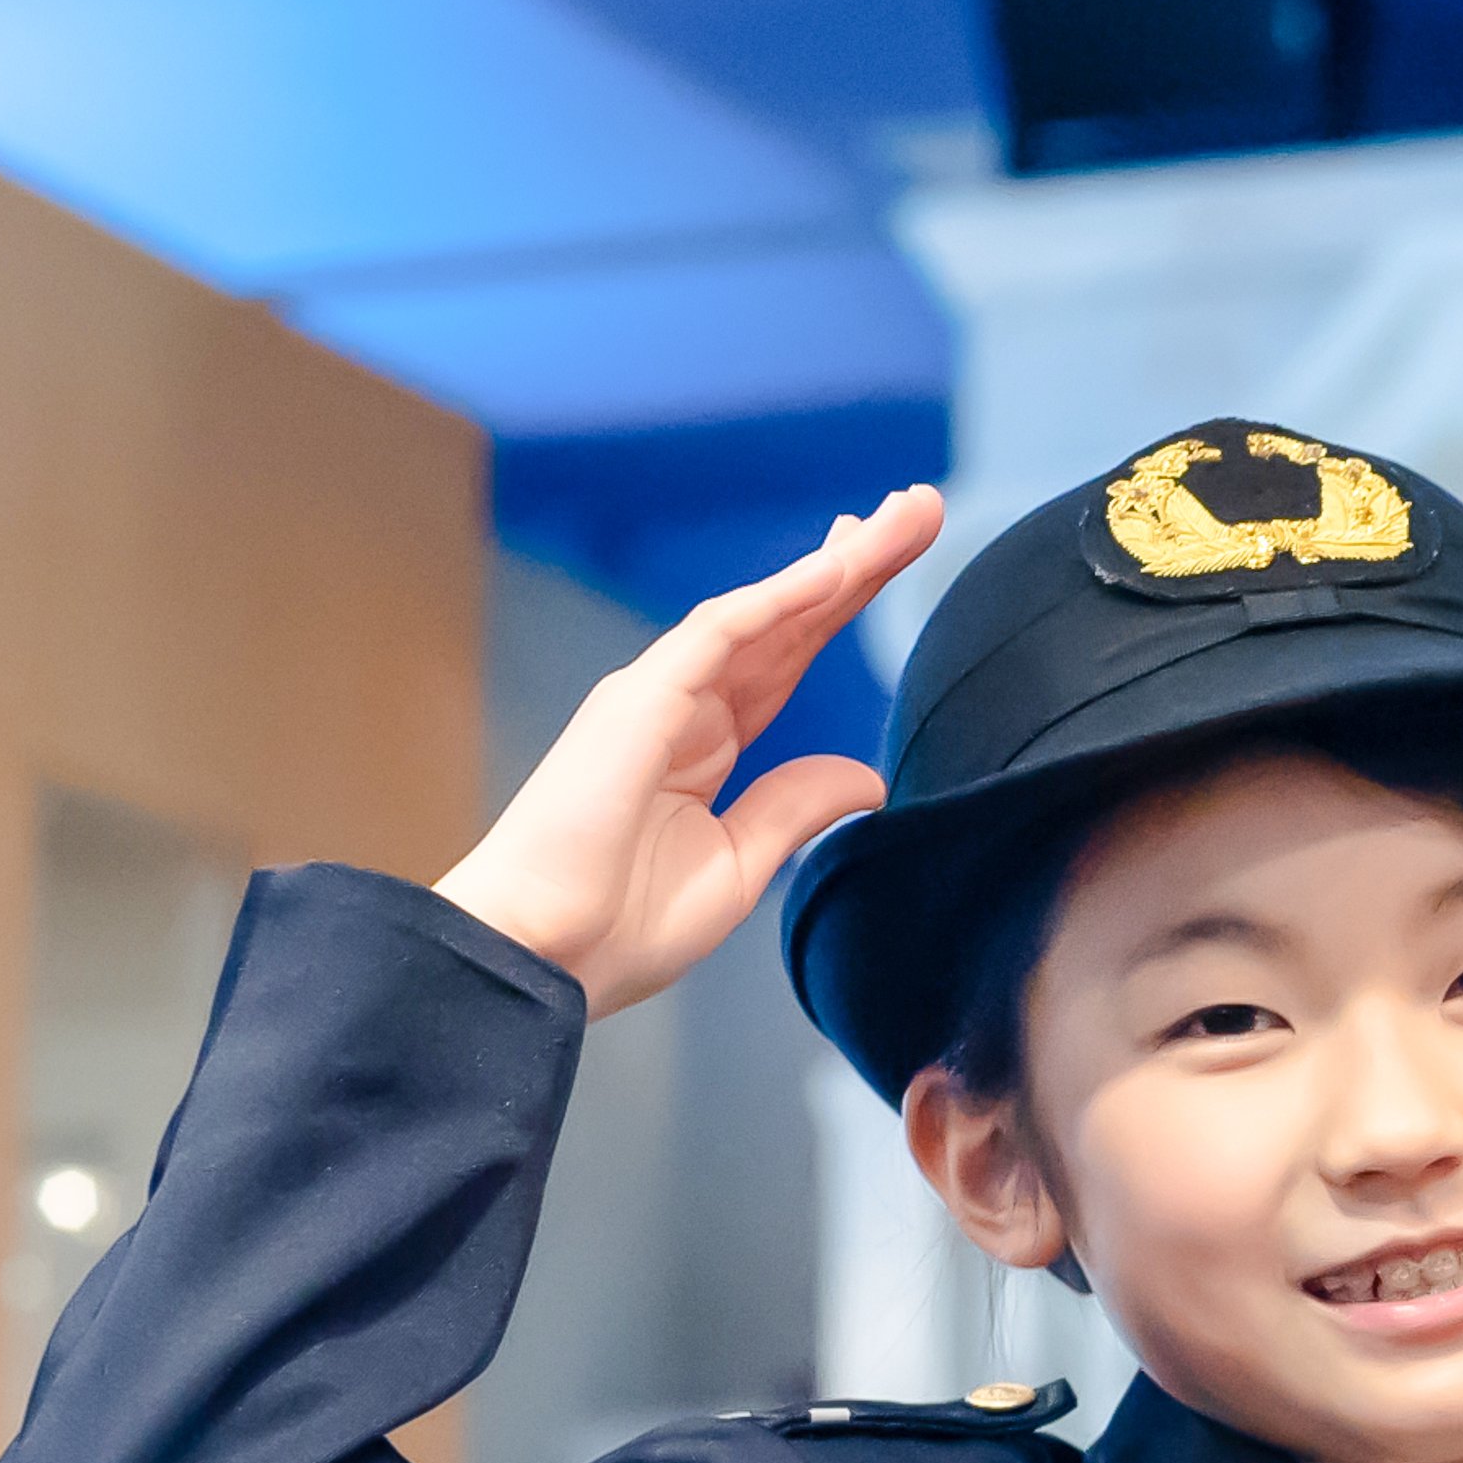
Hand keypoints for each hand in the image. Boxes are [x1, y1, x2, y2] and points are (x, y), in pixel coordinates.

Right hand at [438, 486, 943, 1016]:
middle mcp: (683, 704)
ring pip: (763, 610)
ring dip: (835, 560)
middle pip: (787, 618)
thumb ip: (796, 806)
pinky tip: (835, 569)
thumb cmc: (621, 924)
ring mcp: (658, 697)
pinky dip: (778, 598)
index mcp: (706, 743)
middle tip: (919, 506)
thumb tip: (867, 775)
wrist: (544, 956)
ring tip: (900, 515)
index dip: (838, 604)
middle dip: (853, 560)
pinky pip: (718, 635)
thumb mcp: (740, 864)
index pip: (788, 656)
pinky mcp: (638, 703)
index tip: (887, 556)